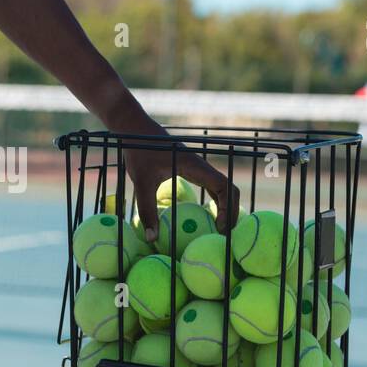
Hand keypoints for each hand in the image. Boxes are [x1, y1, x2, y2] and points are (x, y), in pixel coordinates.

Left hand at [110, 111, 240, 237]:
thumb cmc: (138, 151)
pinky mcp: (191, 170)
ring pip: (222, 188)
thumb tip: (152, 238)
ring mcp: (198, 168)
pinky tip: (207, 219)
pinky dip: (214, 203)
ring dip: (225, 207)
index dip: (227, 207)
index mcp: (195, 166)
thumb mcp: (140, 181)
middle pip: (229, 189)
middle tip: (224, 235)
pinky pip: (211, 187)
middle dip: (231, 211)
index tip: (220, 227)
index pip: (224, 186)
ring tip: (220, 230)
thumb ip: (146, 209)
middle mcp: (201, 167)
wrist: (135, 129)